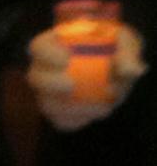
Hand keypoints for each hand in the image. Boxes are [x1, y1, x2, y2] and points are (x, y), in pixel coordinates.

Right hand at [29, 21, 146, 132]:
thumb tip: (131, 69)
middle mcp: (43, 70)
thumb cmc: (115, 48)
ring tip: (100, 107)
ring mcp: (48, 93)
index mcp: (51, 46)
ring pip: (47, 105)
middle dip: (49, 83)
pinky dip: (78, 121)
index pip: (38, 48)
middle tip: (70, 85)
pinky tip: (97, 114)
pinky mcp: (60, 111)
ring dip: (70, 109)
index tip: (65, 59)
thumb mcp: (124, 44)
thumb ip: (127, 54)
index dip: (46, 54)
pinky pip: (62, 121)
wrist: (114, 67)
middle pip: (35, 78)